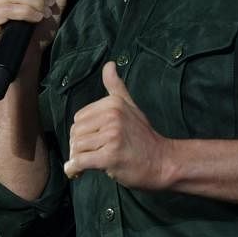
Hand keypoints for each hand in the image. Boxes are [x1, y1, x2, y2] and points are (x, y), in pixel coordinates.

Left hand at [64, 62, 174, 188]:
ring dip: (76, 160)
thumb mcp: (131, 107)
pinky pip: (80, 162)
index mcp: (113, 103)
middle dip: (78, 147)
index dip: (82, 133)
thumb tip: (109, 64)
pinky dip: (74, 169)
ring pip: (76, 148)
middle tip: (90, 155)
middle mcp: (112, 116)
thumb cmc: (144, 137)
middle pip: (75, 133)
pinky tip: (78, 172)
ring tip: (89, 164)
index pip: (79, 118)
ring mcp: (112, 136)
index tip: (93, 143)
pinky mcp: (110, 156)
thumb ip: (116, 87)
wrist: (163, 162)